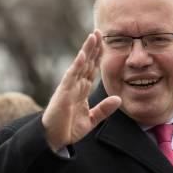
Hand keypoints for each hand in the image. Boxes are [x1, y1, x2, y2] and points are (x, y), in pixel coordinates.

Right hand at [42, 30, 121, 150]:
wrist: (54, 140)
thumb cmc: (68, 130)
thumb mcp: (91, 120)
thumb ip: (104, 109)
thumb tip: (119, 99)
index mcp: (81, 91)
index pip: (91, 70)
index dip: (98, 57)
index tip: (105, 44)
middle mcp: (74, 86)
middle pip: (86, 63)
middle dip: (93, 48)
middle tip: (99, 32)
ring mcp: (68, 88)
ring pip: (79, 65)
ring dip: (86, 50)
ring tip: (92, 36)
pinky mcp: (63, 93)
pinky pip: (71, 76)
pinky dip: (76, 65)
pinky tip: (82, 55)